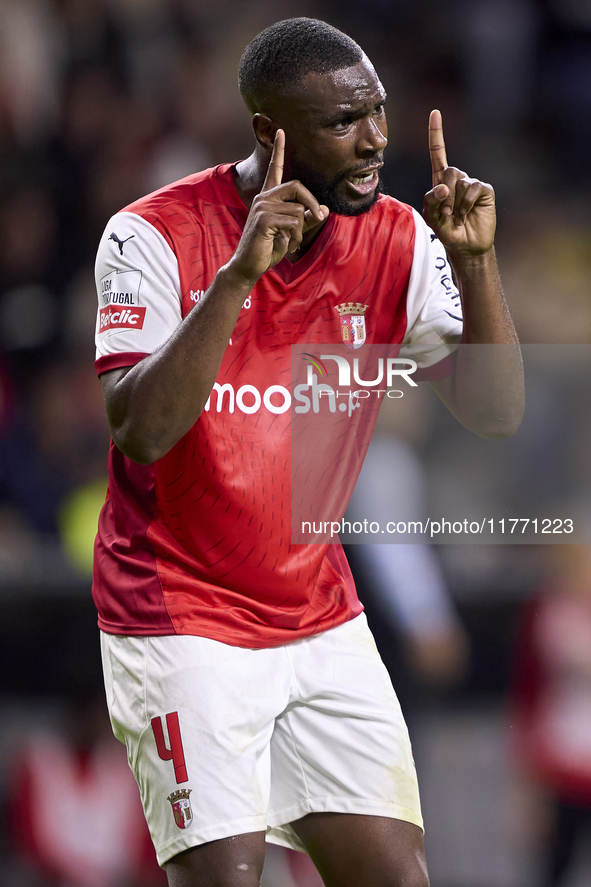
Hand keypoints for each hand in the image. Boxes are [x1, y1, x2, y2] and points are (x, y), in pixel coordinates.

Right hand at [230, 130, 328, 282]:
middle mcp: (264, 197)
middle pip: (297, 187)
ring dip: (301, 231)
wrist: (248, 265)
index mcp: (268, 197)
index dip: (279, 150)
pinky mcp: (264, 219)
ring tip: (289, 242)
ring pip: (299, 211)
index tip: (282, 131)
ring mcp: (262, 207)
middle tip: (320, 217)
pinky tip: (284, 245)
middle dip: (312, 203)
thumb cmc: (269, 248)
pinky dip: (295, 237)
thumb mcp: (292, 233)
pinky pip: (294, 222)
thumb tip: (324, 209)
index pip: (274, 169)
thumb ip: (307, 220)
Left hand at [423, 110, 495, 256]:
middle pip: (448, 171)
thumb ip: (431, 200)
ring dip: (455, 203)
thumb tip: (444, 187)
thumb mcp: (431, 218)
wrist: (466, 246)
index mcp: (440, 182)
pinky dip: (466, 204)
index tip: (435, 112)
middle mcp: (457, 179)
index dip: (436, 134)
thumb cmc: (447, 231)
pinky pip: (473, 188)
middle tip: (446, 213)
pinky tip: (466, 216)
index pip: (437, 154)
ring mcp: (471, 184)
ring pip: (460, 181)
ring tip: (456, 217)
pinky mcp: (484, 190)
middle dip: (444, 194)